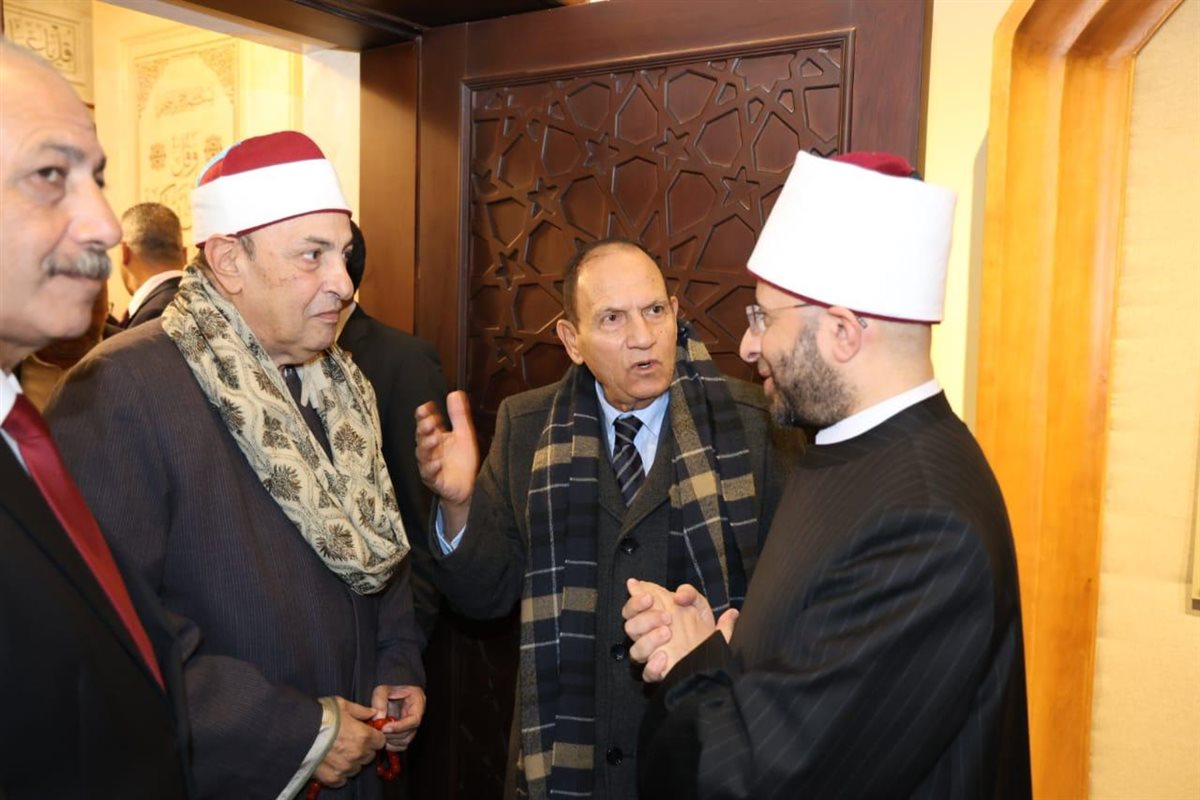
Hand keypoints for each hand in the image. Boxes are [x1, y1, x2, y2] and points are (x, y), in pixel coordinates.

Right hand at [313, 697, 385, 787]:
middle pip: (369, 756)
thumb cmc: (321, 714)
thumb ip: (361, 710)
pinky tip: (332, 763)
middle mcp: (357, 754)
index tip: (366, 734)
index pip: (380, 741)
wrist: (297, 730)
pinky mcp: (332, 778)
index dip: (374, 737)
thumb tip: (373, 713)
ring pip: (356, 768)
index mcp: (364, 736)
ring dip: (352, 761)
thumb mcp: (342, 705)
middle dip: (363, 749)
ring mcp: (345, 767)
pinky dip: (339, 773)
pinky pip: (342, 779)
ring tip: (338, 752)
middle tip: (350, 741)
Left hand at [371, 684, 425, 750]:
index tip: (385, 727)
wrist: (391, 694)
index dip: (400, 726)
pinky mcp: (406, 734)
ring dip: (391, 741)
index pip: (414, 720)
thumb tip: (379, 717)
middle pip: (410, 733)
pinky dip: (392, 745)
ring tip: (379, 734)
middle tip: (378, 732)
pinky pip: (401, 745)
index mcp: (418, 702)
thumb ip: (379, 701)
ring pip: (405, 741)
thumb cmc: (390, 690)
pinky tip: (383, 739)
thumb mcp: (382, 689)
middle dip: (393, 735)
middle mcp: (417, 716)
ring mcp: (412, 727)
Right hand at [415, 391, 478, 531]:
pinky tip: (438, 462)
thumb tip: (455, 393)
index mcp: (435, 437)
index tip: (427, 406)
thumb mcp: (463, 434)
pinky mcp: (434, 480)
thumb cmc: (462, 461)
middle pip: (421, 437)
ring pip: (423, 455)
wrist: (467, 487)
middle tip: (429, 421)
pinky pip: (430, 474)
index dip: (424, 415)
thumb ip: (458, 415)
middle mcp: (429, 450)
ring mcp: (429, 465)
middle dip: (424, 428)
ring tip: (434, 438)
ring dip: (427, 446)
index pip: (426, 422)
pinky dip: (432, 467)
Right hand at [623, 579, 737, 681]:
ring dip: (650, 640)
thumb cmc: (700, 627)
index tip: (650, 598)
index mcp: (651, 617)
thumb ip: (689, 593)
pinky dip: (653, 666)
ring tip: (668, 633)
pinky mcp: (659, 673)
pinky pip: (647, 673)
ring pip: (635, 650)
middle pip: (629, 627)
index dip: (636, 602)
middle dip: (645, 619)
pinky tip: (664, 657)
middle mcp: (648, 636)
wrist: (713, 652)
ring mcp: (652, 655)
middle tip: (667, 617)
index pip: (632, 608)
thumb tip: (678, 595)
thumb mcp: (698, 605)